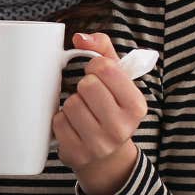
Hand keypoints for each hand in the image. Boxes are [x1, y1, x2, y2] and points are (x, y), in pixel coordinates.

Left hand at [52, 32, 146, 194]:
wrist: (107, 156)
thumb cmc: (110, 107)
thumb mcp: (117, 78)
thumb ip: (102, 49)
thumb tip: (79, 38)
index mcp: (136, 105)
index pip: (105, 68)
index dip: (94, 66)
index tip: (97, 75)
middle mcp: (121, 128)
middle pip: (86, 85)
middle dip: (83, 86)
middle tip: (89, 96)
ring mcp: (100, 145)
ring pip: (70, 104)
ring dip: (71, 104)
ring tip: (82, 112)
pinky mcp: (78, 155)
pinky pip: (58, 123)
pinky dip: (61, 120)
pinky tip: (73, 126)